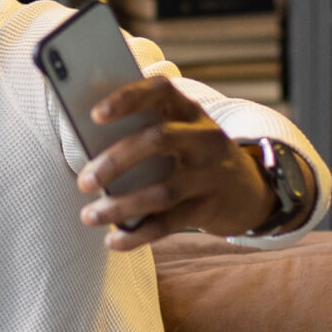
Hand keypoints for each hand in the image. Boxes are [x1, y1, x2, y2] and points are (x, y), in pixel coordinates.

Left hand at [74, 76, 276, 250]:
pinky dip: (137, 234)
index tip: (94, 114)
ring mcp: (210, 174)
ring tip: (89, 216)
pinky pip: (168, 223)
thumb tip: (83, 141)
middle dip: (115, 161)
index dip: (127, 99)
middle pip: (157, 140)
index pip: (160, 91)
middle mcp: (204, 138)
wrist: (248, 190)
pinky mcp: (210, 207)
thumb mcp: (177, 132)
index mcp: (188, 111)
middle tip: (83, 182)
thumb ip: (140, 130)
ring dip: (120, 206)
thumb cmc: (189, 156)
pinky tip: (113, 240)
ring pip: (162, 190)